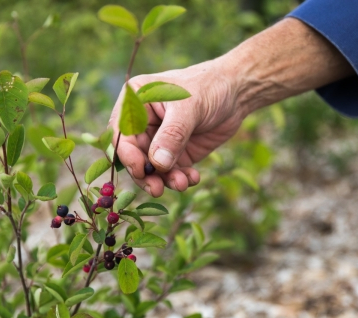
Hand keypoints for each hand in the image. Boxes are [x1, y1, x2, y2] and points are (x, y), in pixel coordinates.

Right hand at [109, 59, 245, 197]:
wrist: (236, 92)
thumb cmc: (208, 87)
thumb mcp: (189, 108)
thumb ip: (172, 135)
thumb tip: (157, 164)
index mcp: (136, 102)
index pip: (121, 133)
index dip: (127, 154)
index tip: (141, 171)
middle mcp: (143, 123)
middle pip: (135, 156)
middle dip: (146, 175)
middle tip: (158, 189)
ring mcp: (159, 140)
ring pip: (153, 168)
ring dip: (165, 179)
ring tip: (182, 184)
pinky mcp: (177, 153)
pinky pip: (172, 172)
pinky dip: (181, 178)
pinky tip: (193, 178)